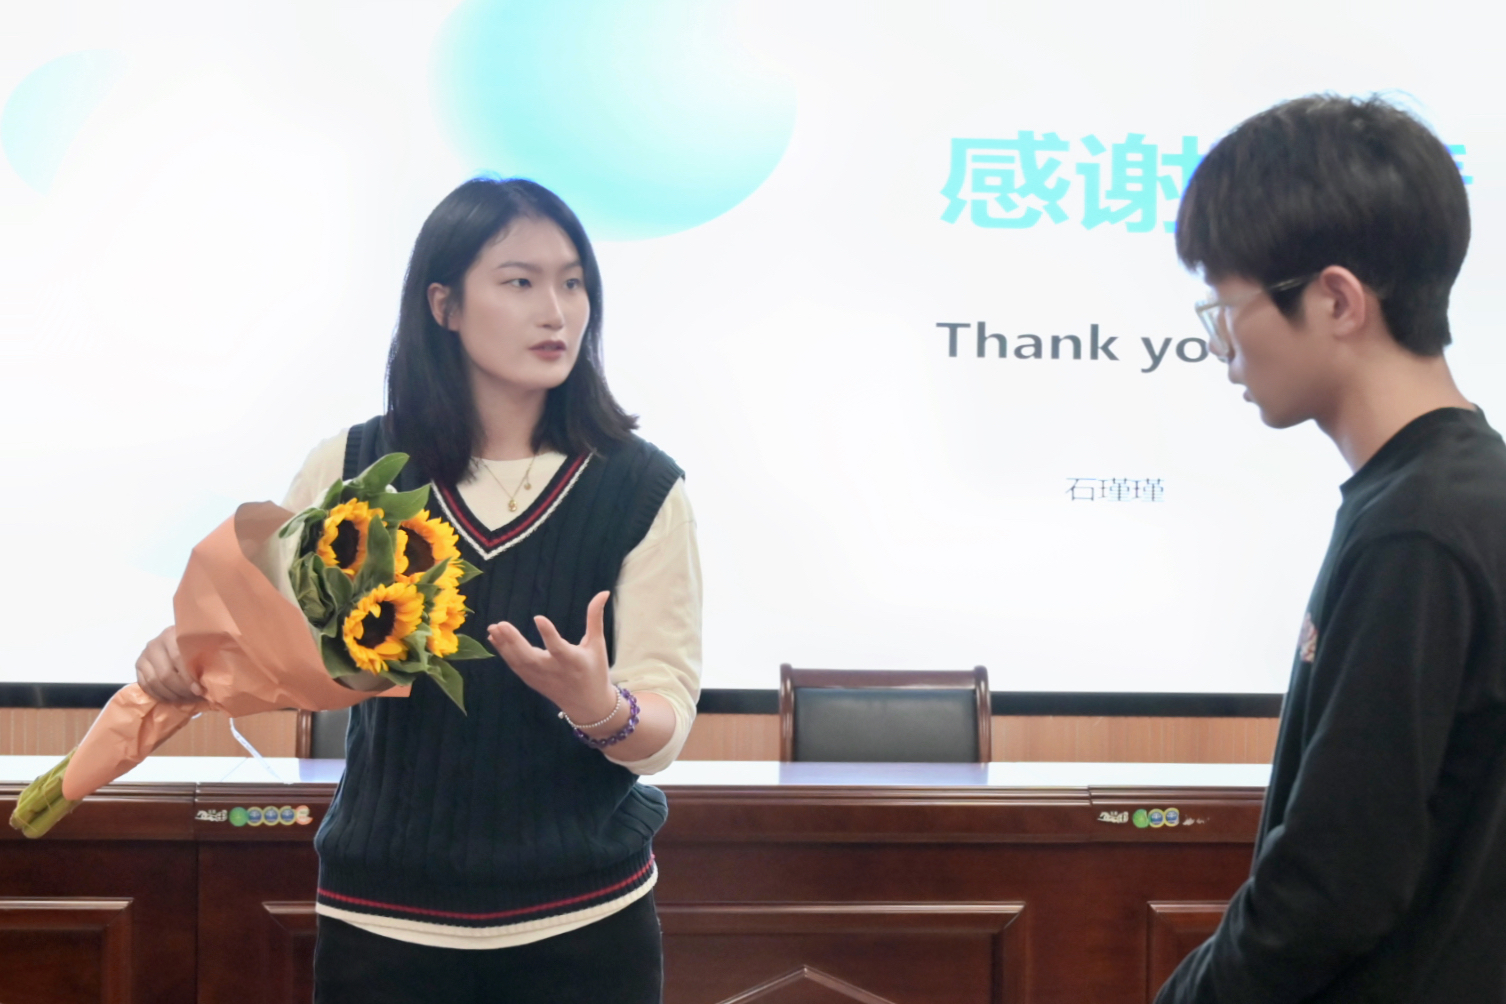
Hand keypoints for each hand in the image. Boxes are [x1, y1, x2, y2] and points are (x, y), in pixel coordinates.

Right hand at [135, 626, 204, 703]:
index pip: (178, 659)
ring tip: (186, 699)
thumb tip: (212, 682)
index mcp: (172, 635)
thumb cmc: (195, 644)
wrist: (179, 639)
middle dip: (181, 690)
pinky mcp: (139, 665)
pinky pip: (145, 685)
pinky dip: (159, 696)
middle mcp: (155, 644)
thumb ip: (206, 658)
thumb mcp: (202, 645)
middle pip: (165, 674)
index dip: (188, 678)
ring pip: (154, 682)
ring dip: (171, 695)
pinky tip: (172, 699)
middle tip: (194, 697)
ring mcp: (144, 655)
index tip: (199, 690)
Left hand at [488, 591, 617, 725]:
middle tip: (501, 624)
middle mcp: (555, 671)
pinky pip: (515, 666)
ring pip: (519, 663)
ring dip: (504, 645)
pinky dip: (504, 653)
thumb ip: (595, 618)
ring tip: (494, 627)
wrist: (588, 705)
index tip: (538, 617)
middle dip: (515, 642)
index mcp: (574, 661)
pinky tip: (495, 637)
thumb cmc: (595, 670)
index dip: (549, 634)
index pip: (559, 647)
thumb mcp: (597, 644)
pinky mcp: (532, 682)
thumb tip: (604, 592)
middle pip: (531, 658)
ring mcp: (541, 678)